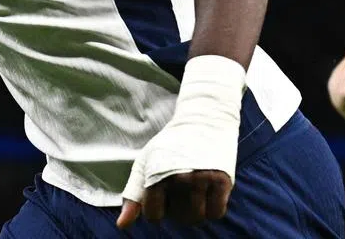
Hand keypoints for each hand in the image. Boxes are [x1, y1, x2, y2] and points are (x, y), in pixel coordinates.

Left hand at [116, 56, 243, 227]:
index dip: (157, 210)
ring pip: (198, 218)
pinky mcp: (222, 180)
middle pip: (178, 218)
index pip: (153, 215)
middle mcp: (178, 177)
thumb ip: (133, 195)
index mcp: (155, 173)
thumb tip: (122, 225)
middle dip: (177, 210)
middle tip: (179, 190)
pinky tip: (207, 193)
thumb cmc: (169, 146)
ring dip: (195, 212)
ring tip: (192, 193)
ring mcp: (201, 179)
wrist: (202, 120)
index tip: (161, 195)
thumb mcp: (145, 164)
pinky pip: (216, 213)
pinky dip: (212, 209)